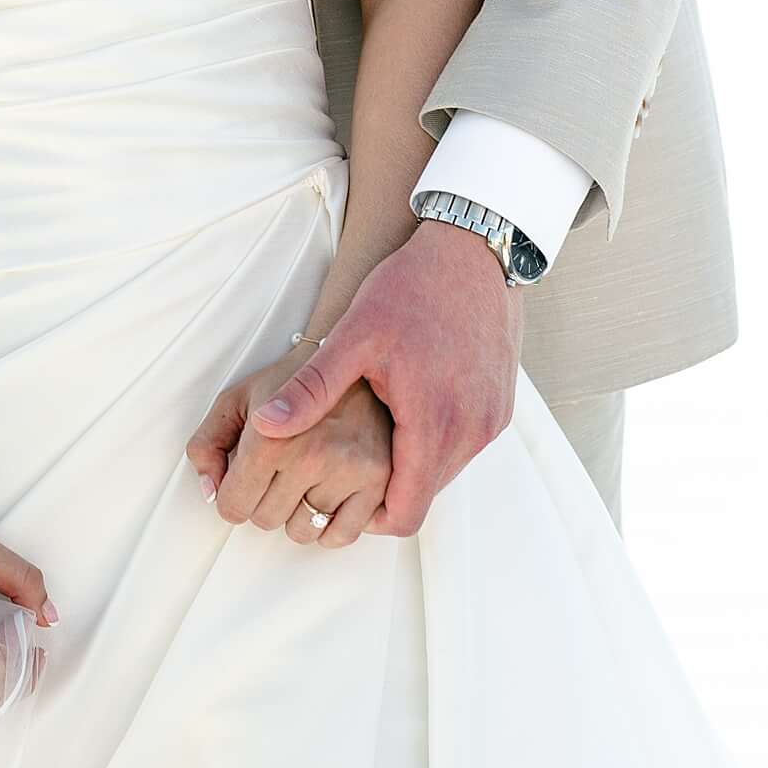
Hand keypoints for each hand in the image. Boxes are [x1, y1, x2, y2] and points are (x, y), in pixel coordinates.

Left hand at [199, 345, 393, 546]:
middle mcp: (312, 457)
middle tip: (275, 474)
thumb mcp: (236, 399)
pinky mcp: (379, 479)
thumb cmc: (291, 379)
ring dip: (296, 515)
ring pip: (303, 533)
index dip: (232, 498)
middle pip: (265, 521)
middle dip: (263, 502)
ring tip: (302, 481)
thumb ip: (208, 444)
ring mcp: (349, 470)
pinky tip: (326, 499)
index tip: (242, 483)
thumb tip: (211, 490)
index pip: (233, 506)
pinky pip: (344, 535)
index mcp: (272, 438)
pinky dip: (330, 527)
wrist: (351, 353)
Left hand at [208, 216, 522, 547]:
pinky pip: (465, 446)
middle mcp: (471, 433)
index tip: (338, 493)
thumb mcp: (354, 335)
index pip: (404, 515)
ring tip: (377, 428)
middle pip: (423, 497)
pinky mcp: (502, 407)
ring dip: (412, 465)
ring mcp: (491, 421)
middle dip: (386, 491)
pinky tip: (409, 405)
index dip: (367, 518)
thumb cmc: (414, 288)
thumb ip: (312, 387)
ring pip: (444, 473)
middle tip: (349, 459)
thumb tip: (265, 427)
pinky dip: (437, 441)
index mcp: (433, 424)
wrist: (475, 250)